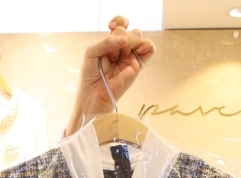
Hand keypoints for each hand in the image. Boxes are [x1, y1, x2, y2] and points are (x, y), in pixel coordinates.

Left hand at [65, 15, 155, 135]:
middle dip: (121, 37)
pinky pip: (150, 48)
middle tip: (112, 53)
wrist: (94, 94)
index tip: (110, 27)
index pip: (120, 23)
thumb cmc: (90, 74)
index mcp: (110, 42)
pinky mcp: (138, 65)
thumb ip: (106, 41)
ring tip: (120, 56)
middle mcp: (121, 48)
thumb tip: (124, 40)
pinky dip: (147, 44)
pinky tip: (138, 50)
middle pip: (129, 30)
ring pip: (138, 36)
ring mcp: (130, 56)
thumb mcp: (92, 52)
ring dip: (129, 42)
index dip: (118, 20)